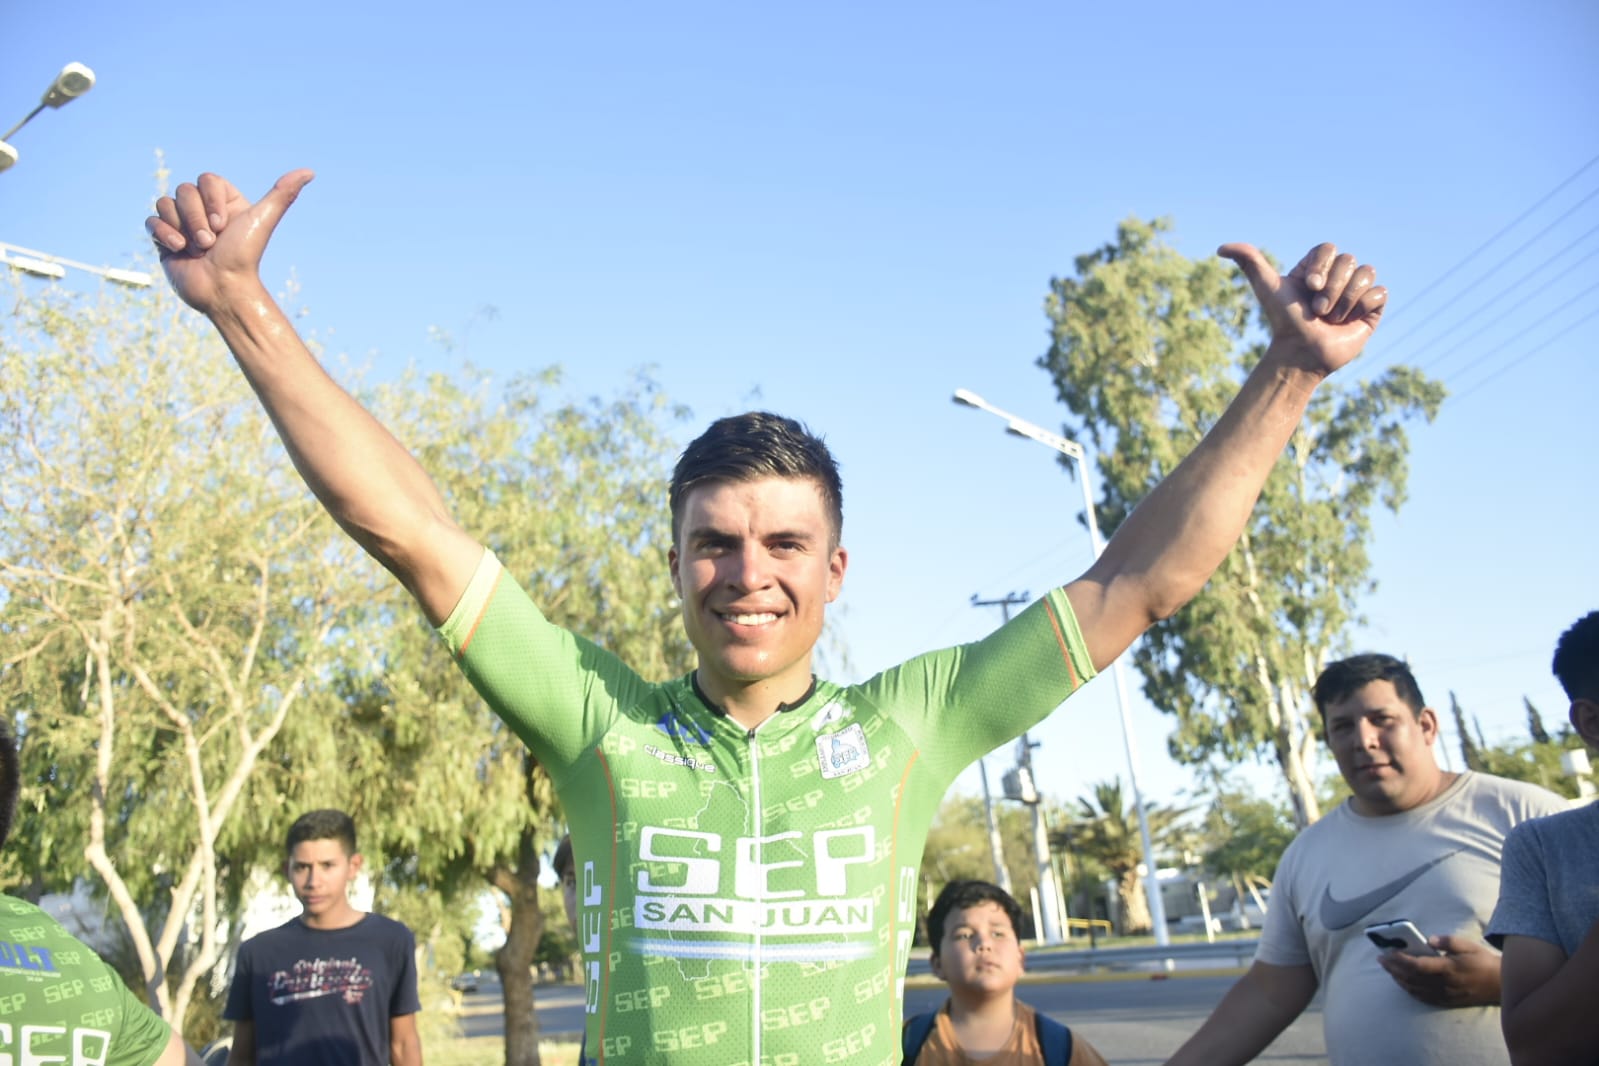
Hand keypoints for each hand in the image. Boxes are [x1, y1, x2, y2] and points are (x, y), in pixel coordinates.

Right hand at [145, 169, 313, 315]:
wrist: (223, 289)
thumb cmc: (244, 256)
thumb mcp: (262, 219)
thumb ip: (282, 194)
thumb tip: (309, 171)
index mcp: (224, 202)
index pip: (205, 179)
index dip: (211, 200)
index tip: (224, 225)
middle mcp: (202, 210)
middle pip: (183, 191)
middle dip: (196, 219)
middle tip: (211, 243)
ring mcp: (182, 224)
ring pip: (165, 203)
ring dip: (182, 228)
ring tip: (197, 250)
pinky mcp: (165, 239)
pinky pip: (151, 221)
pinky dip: (164, 234)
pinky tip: (179, 249)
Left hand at [1218, 241, 1385, 376]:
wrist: (1302, 352)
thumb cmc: (1284, 321)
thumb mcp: (1267, 287)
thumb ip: (1249, 261)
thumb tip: (1221, 248)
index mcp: (1317, 267)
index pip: (1330, 248)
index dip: (1321, 267)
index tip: (1309, 287)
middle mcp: (1338, 276)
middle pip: (1349, 261)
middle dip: (1332, 288)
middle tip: (1317, 310)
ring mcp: (1356, 291)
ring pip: (1366, 273)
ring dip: (1345, 299)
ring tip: (1331, 318)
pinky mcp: (1373, 308)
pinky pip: (1380, 292)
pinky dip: (1363, 306)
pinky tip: (1349, 320)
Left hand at [1379, 934, 1501, 1007]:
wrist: (1500, 984)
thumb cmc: (1482, 961)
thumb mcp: (1468, 945)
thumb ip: (1448, 941)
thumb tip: (1428, 940)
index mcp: (1449, 968)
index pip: (1418, 966)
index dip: (1401, 960)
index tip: (1388, 953)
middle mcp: (1444, 984)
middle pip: (1412, 978)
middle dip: (1393, 968)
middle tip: (1380, 959)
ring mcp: (1445, 995)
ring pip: (1415, 989)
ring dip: (1398, 979)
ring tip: (1388, 969)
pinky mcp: (1447, 1001)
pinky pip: (1423, 997)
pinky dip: (1409, 990)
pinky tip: (1402, 983)